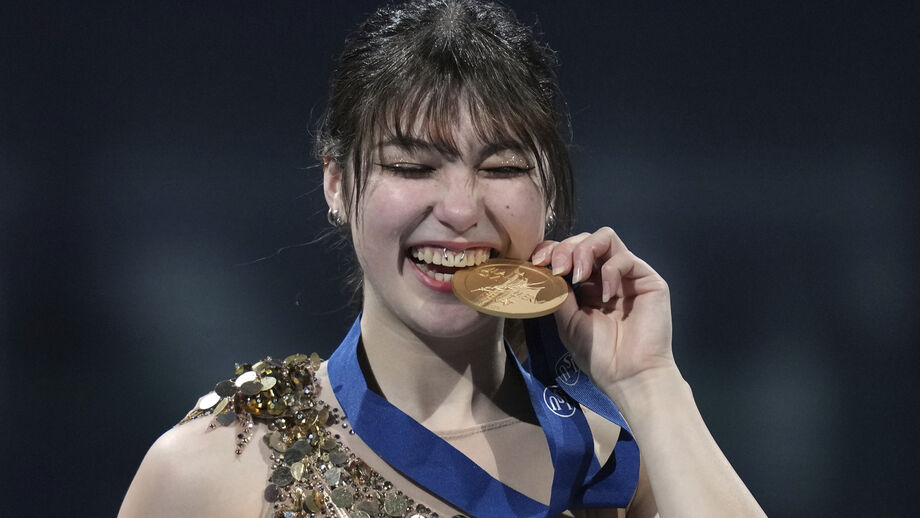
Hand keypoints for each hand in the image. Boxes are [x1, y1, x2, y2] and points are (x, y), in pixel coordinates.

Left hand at [531, 227, 674, 393]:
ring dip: (585, 251)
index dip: (551, 250)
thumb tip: (544, 269)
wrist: (628, 376)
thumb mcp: (568, 321)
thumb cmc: (598, 354)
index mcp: (587, 285)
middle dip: (565, 248)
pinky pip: (625, 258)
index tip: (538, 262)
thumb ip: (558, 292)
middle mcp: (607, 275)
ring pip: (605, 237)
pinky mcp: (648, 279)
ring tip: (578, 276)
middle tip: (558, 269)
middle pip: (584, 239)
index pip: (568, 252)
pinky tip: (606, 296)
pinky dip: (610, 271)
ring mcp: (627, 275)